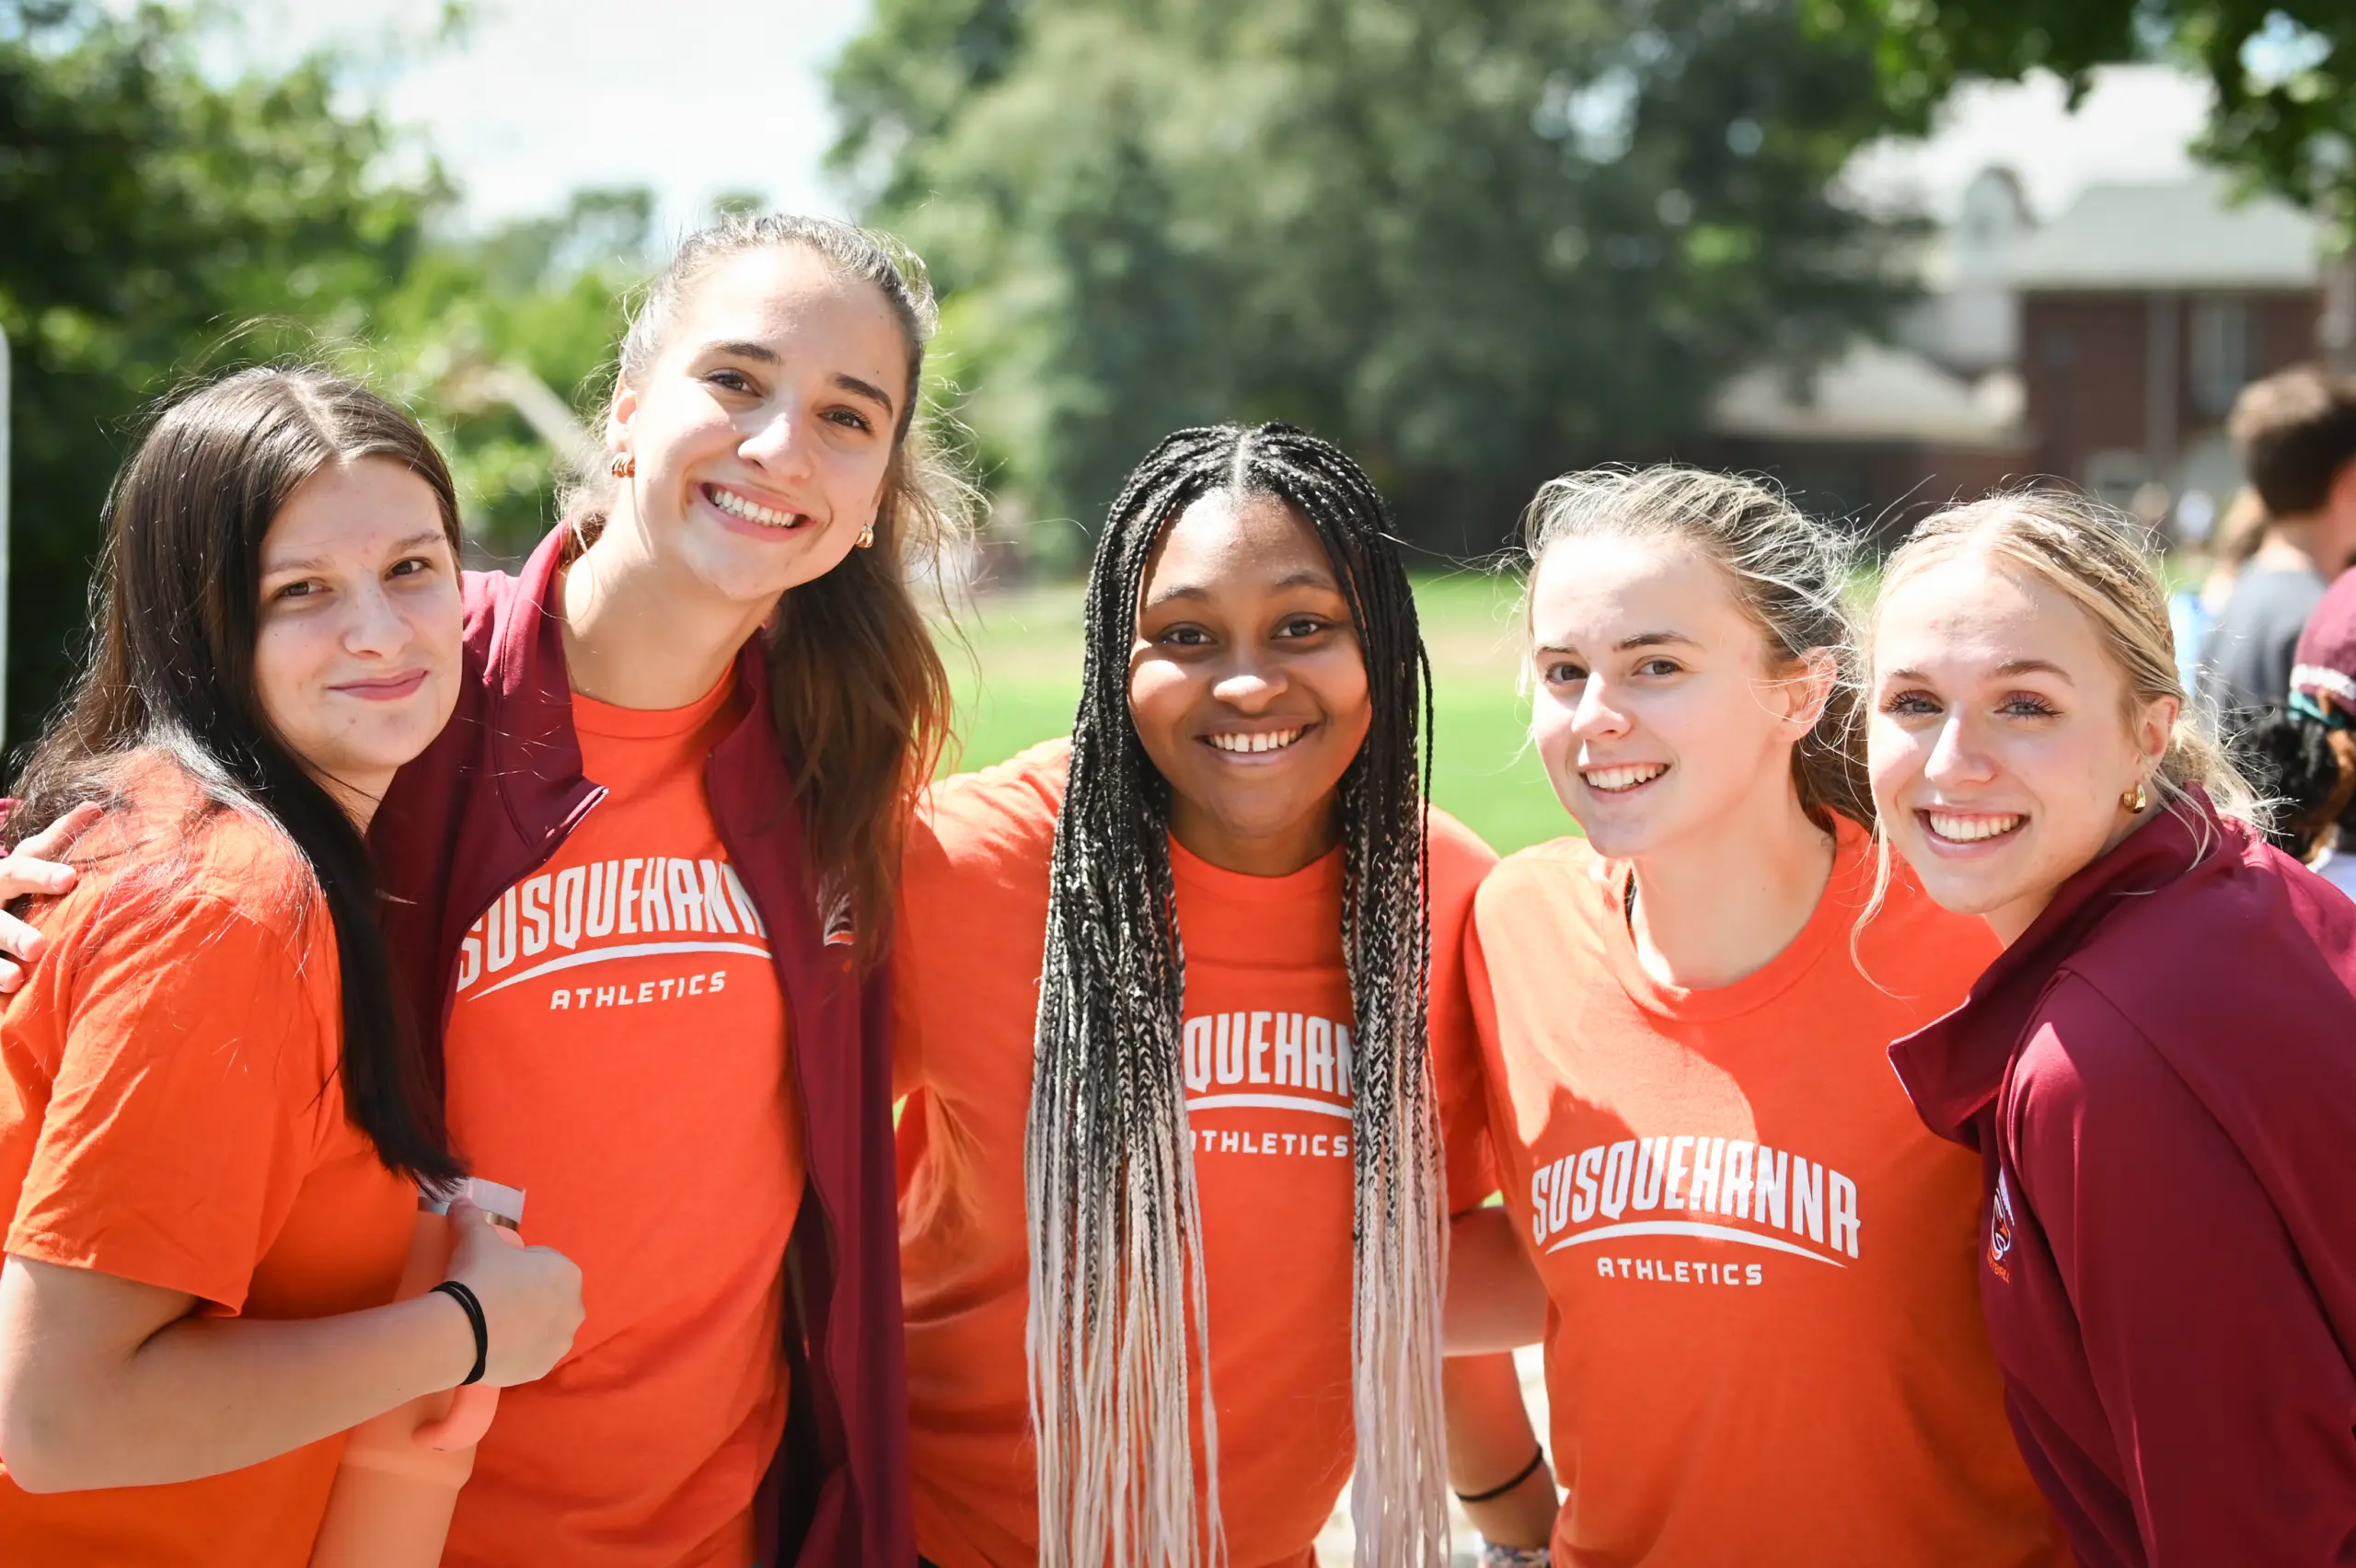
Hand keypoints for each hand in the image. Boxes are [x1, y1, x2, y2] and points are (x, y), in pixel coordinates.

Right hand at [0, 802, 101, 992]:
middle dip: (14, 928)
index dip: (42, 873)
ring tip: (18, 975)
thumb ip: (57, 839)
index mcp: (3, 876)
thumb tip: (96, 807)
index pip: (21, 867)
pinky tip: (8, 991)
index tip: (71, 879)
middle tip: (40, 944)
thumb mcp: (26, 861)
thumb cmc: (9, 887)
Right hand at [443, 1201, 584, 1388]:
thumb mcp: (474, 1237)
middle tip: (492, 1298)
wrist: (461, 1331)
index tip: (496, 1273)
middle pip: (548, 1298)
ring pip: (544, 1328)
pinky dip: (519, 1351)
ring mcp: (561, 1343)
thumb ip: (470, 1215)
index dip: (519, 1267)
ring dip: (526, 1325)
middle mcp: (575, 1309)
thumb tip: (460, 1198)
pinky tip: (496, 1345)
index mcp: (568, 1274)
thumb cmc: (478, 1277)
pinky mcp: (543, 1369)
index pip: (544, 1265)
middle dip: (527, 1296)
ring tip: (492, 1324)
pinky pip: (532, 1355)